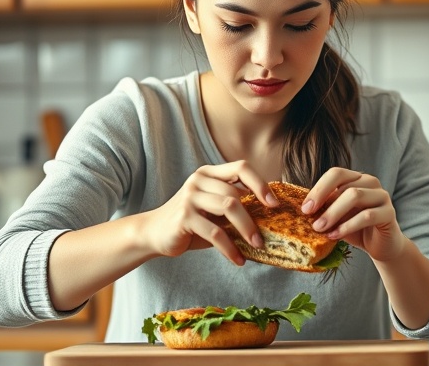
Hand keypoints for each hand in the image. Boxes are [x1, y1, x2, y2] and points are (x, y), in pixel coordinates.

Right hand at [139, 160, 275, 265]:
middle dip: (254, 217)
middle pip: (236, 193)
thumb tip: (269, 217)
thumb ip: (234, 206)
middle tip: (265, 237)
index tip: (274, 204)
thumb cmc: (191, 222)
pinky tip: (238, 260)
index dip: (260, 183)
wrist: (154, 233)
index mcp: (209, 173)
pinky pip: (215, 232)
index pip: (241, 167)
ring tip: (256, 246)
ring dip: (246, 229)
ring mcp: (190, 196)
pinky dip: (230, 248)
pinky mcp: (184, 216)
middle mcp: (199, 180)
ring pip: (229, 207)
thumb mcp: (213, 210)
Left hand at [302, 168, 405, 261]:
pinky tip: (335, 235)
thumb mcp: (336, 216)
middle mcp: (370, 182)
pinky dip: (348, 226)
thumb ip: (324, 208)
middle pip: (345, 186)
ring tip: (320, 229)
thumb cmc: (355, 228)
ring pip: (355, 196)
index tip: (305, 208)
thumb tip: (303, 208)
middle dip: (324, 204)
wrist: (380, 245)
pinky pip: (367, 215)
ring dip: (334, 214)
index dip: (319, 188)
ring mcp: (382, 196)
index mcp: (356, 178)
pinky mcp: (389, 212)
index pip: (336, 173)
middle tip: (310, 220)